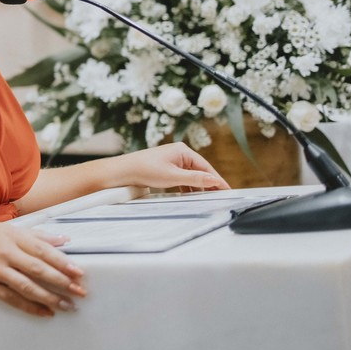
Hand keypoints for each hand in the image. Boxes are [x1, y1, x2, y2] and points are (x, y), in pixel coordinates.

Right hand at [0, 221, 86, 317]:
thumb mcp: (10, 229)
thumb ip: (38, 235)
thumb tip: (64, 239)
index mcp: (13, 237)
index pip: (42, 250)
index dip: (61, 262)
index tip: (78, 272)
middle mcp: (5, 253)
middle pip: (37, 269)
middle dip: (61, 281)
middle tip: (79, 291)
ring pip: (27, 287)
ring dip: (49, 298)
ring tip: (68, 306)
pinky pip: (13, 299)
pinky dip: (31, 307)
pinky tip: (46, 311)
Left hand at [112, 143, 229, 190]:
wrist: (123, 171)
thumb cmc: (145, 170)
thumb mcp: (173, 177)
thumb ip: (195, 179)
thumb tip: (214, 180)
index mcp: (182, 150)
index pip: (205, 167)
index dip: (216, 179)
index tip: (227, 190)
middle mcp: (179, 153)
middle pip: (199, 171)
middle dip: (208, 184)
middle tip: (219, 197)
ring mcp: (172, 160)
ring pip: (191, 176)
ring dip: (197, 187)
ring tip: (206, 199)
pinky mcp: (166, 168)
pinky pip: (182, 178)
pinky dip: (187, 187)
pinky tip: (190, 195)